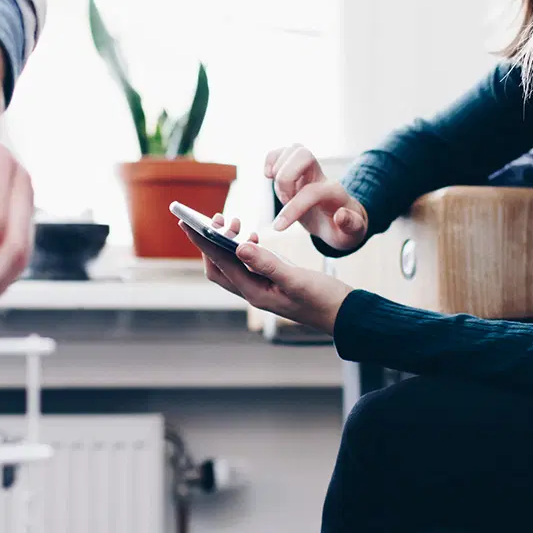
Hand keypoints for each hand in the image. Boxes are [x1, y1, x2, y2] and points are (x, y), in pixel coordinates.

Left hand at [184, 212, 351, 334]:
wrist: (346, 314)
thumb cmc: (324, 300)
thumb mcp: (296, 279)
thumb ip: (268, 264)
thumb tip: (240, 245)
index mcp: (255, 293)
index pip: (220, 264)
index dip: (202, 243)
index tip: (187, 224)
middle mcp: (254, 292)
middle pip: (219, 267)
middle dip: (211, 242)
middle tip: (216, 218)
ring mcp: (263, 288)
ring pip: (233, 264)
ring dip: (228, 243)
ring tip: (235, 222)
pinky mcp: (273, 282)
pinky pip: (249, 264)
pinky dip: (246, 247)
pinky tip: (256, 235)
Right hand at [264, 143, 367, 253]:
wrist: (340, 221)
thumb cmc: (343, 229)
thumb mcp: (353, 234)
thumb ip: (352, 225)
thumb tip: (340, 215)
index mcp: (334, 192)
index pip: (312, 191)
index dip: (293, 208)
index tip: (279, 226)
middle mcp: (321, 176)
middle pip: (303, 154)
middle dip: (285, 179)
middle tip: (286, 200)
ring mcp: (308, 170)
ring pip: (292, 150)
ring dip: (278, 172)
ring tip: (283, 194)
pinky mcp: (295, 169)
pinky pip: (282, 151)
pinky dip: (271, 160)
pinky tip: (270, 176)